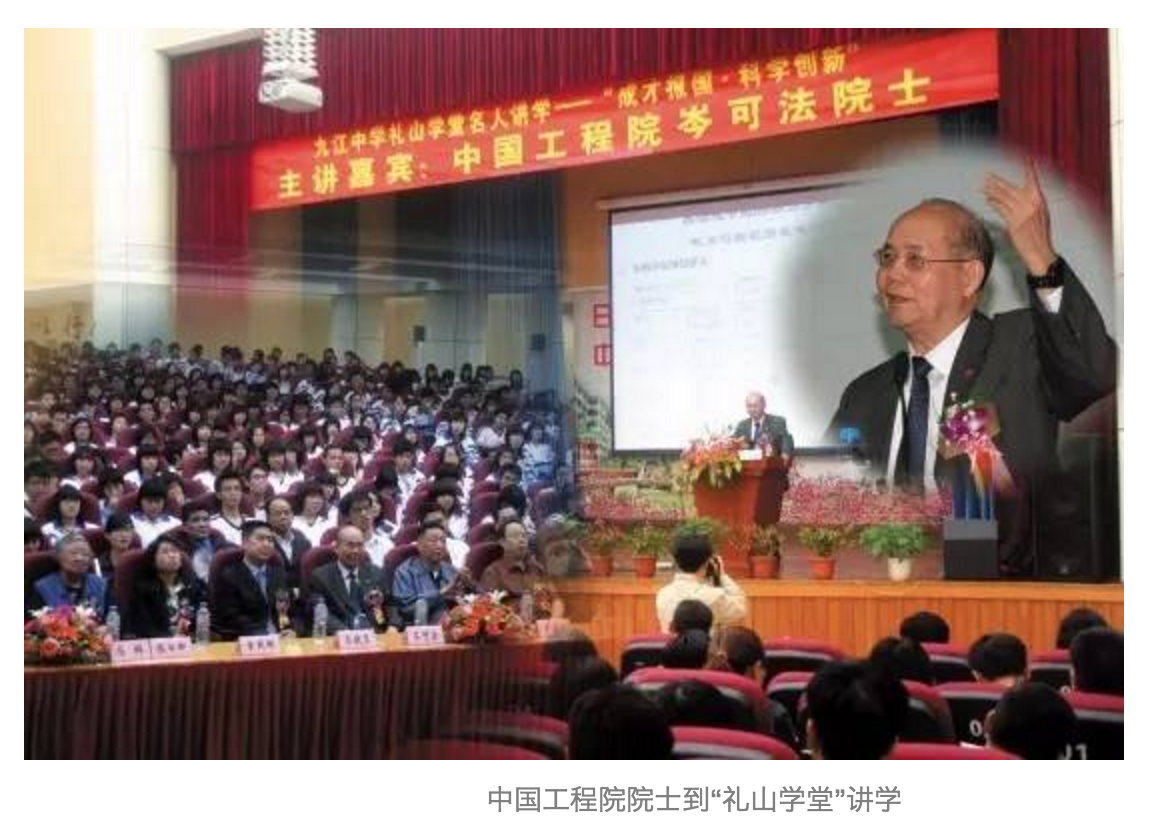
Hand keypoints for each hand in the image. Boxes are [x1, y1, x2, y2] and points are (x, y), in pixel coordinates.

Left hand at [983, 158, 1058, 276]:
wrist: (1041, 251)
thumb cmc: (1040, 234)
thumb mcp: (1039, 214)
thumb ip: (1029, 204)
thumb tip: (1015, 195)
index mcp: (1040, 200)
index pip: (1033, 180)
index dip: (1030, 169)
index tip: (1028, 158)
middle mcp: (1031, 205)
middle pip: (1010, 189)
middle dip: (997, 182)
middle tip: (986, 175)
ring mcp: (1022, 214)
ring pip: (1003, 199)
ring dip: (992, 192)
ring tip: (983, 186)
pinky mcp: (1014, 224)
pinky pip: (1001, 211)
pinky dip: (994, 204)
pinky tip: (988, 200)